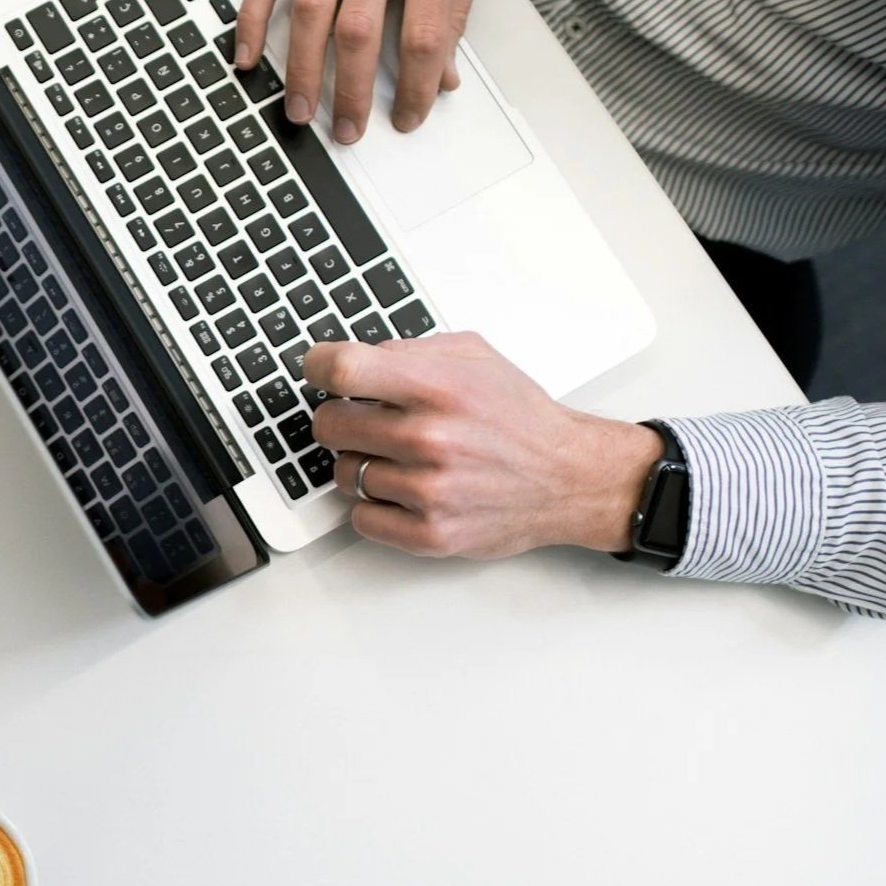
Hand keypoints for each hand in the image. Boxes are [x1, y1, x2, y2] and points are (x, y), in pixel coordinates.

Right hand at [234, 0, 489, 145]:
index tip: (408, 116)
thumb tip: (444, 76)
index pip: (422, 36)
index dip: (416, 87)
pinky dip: (254, 16)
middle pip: (359, 32)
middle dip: (351, 92)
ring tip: (300, 109)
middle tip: (348, 130)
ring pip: (311, 10)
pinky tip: (248, 54)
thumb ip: (454, 13)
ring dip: (302, 68)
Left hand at [304, 332, 664, 559]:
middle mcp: (431, 439)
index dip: (318, 366)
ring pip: (343, 473)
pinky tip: (402, 489)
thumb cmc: (520, 417)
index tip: (317, 370)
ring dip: (362, 463)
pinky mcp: (430, 534)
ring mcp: (428, 491)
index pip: (343, 371)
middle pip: (330, 424)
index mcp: (439, 387)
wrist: (568, 478)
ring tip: (399, 457)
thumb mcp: (474, 357)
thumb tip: (353, 358)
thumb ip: (410, 350)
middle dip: (340, 417)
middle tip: (363, 419)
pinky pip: (361, 518)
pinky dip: (374, 505)